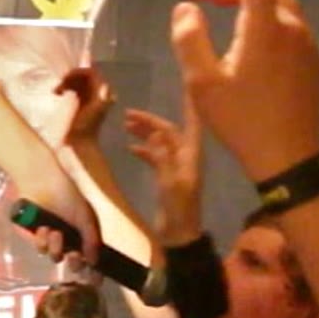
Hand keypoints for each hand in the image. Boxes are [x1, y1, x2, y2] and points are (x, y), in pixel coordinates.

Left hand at [17, 160, 102, 266]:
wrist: (42, 183)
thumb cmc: (67, 196)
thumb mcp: (86, 218)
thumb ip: (92, 240)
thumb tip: (95, 261)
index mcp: (83, 234)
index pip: (91, 258)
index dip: (93, 270)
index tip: (95, 280)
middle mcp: (68, 239)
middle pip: (73, 263)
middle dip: (75, 264)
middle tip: (74, 257)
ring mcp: (51, 239)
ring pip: (55, 257)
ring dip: (57, 247)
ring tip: (55, 232)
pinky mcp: (33, 237)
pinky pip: (40, 248)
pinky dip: (43, 241)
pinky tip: (43, 228)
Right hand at [55, 66, 114, 145]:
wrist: (80, 143)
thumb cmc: (87, 127)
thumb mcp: (95, 110)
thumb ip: (100, 96)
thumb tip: (103, 83)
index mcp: (102, 92)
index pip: (91, 73)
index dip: (78, 73)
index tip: (65, 79)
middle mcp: (97, 91)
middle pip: (83, 75)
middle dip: (71, 78)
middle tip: (60, 85)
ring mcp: (88, 96)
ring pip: (77, 81)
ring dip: (66, 83)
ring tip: (57, 91)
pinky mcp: (80, 101)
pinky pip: (73, 88)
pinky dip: (65, 87)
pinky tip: (58, 93)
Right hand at [125, 103, 203, 244]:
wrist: (181, 234)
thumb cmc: (179, 207)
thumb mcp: (171, 181)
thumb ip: (163, 156)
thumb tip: (154, 132)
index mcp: (192, 154)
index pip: (192, 121)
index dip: (189, 103)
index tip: (185, 84)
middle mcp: (186, 155)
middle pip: (169, 130)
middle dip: (151, 120)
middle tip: (128, 114)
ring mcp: (177, 166)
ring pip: (161, 141)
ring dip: (145, 132)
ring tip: (126, 125)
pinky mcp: (168, 176)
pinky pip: (156, 156)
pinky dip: (144, 150)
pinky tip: (130, 148)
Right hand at [170, 0, 318, 181]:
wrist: (291, 161)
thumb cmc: (243, 123)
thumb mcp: (202, 83)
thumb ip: (190, 39)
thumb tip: (187, 9)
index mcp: (265, 27)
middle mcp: (290, 27)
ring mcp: (305, 44)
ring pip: (274, 2)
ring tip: (210, 10)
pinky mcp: (310, 61)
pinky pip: (283, 22)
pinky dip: (258, 15)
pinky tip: (237, 38)